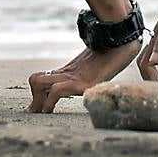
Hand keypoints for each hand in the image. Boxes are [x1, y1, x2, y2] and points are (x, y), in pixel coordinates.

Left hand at [27, 39, 141, 112]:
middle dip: (33, 99)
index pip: (42, 79)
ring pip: (38, 83)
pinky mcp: (82, 83)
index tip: (35, 108)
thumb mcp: (98, 69)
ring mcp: (73, 77)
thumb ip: (90, 75)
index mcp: (69, 71)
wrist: (123, 43)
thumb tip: (92, 84)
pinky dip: (49, 102)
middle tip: (34, 112)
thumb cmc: (115, 54)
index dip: (36, 93)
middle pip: (35, 80)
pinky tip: (50, 110)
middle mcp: (67, 73)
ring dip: (38, 102)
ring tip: (41, 113)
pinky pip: (57, 91)